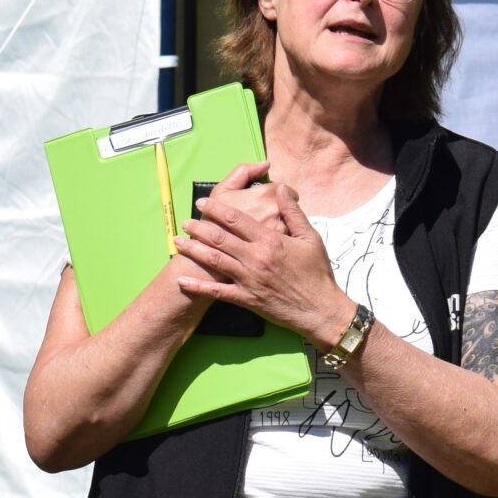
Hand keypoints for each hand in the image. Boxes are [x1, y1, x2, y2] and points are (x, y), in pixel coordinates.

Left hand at [176, 177, 353, 346]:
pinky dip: (198, 287)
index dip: (216, 208)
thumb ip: (292, 212)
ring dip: (193, 250)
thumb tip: (281, 188)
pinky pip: (217, 292)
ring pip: (214, 261)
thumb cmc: (317, 273)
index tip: (203, 203)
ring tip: (178, 241)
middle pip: (219, 238)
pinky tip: (183, 282)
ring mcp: (248, 279)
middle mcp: (255, 258)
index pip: (236, 219)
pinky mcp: (246, 299)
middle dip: (199, 227)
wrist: (320, 309)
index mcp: (269, 240)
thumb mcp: (310, 237)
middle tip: (185, 221)